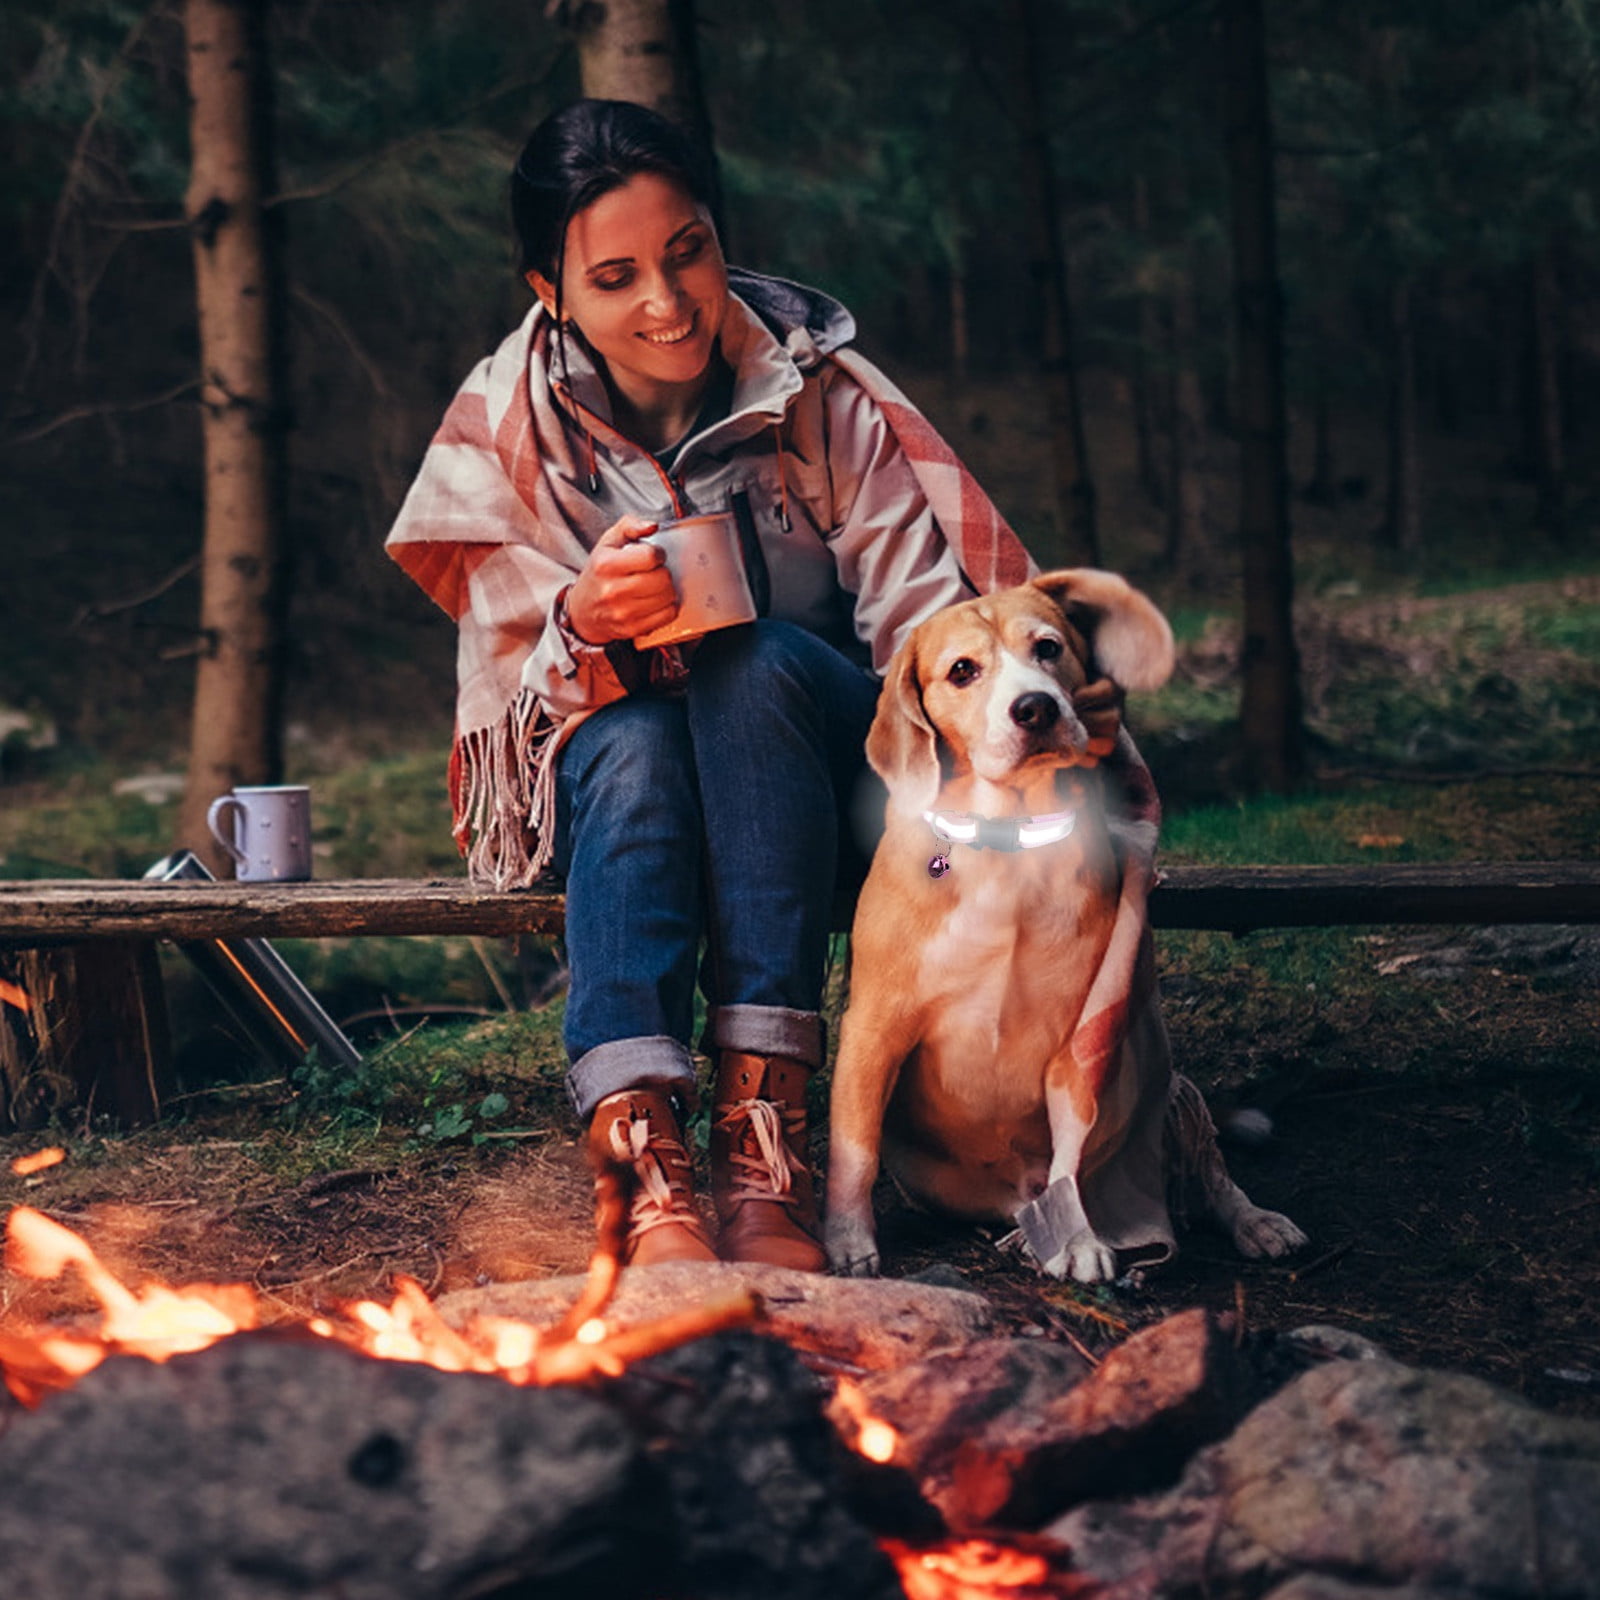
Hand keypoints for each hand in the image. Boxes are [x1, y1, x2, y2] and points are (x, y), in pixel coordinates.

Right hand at [565, 515, 679, 644]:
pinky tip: (655, 601)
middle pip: (662, 578)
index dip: (658, 554)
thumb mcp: (608, 542)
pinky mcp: (632, 629)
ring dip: (667, 589)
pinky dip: (667, 607)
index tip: (653, 556)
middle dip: (663, 572)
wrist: (583, 610)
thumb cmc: (599, 573)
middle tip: (653, 572)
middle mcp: (612, 591)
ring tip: (653, 586)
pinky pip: (668, 615)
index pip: (651, 556)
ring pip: (668, 597)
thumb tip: (652, 526)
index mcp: (606, 565)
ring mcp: (623, 613)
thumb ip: (630, 525)